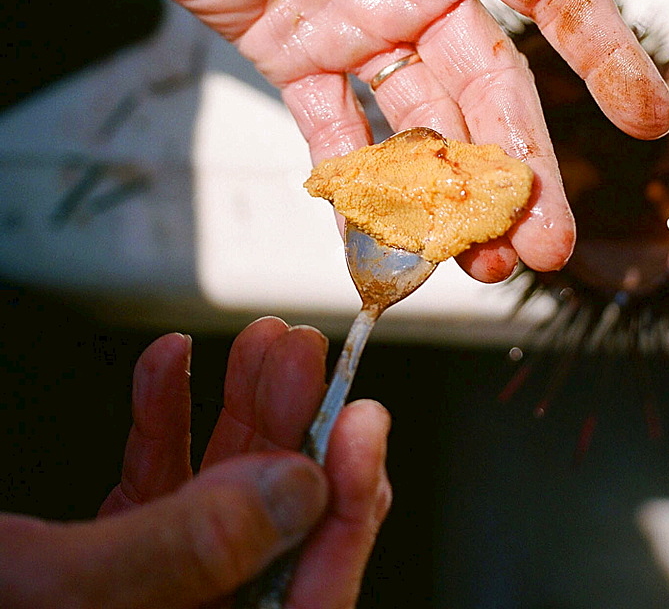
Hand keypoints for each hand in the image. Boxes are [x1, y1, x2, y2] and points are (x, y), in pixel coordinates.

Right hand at [0, 319, 390, 608]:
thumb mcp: (51, 590)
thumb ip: (183, 549)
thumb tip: (301, 491)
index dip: (346, 518)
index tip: (363, 423)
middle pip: (266, 538)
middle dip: (292, 435)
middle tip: (305, 353)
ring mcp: (135, 595)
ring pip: (215, 500)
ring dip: (238, 412)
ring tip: (261, 339)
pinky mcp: (94, 558)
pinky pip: (149, 486)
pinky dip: (160, 420)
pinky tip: (168, 364)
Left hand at [106, 0, 668, 278]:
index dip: (603, 55)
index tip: (645, 120)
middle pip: (491, 89)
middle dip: (521, 169)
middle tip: (546, 246)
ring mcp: (360, 27)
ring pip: (425, 126)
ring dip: (453, 195)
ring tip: (480, 263)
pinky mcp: (296, 57)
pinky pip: (337, 132)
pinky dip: (359, 187)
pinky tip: (385, 244)